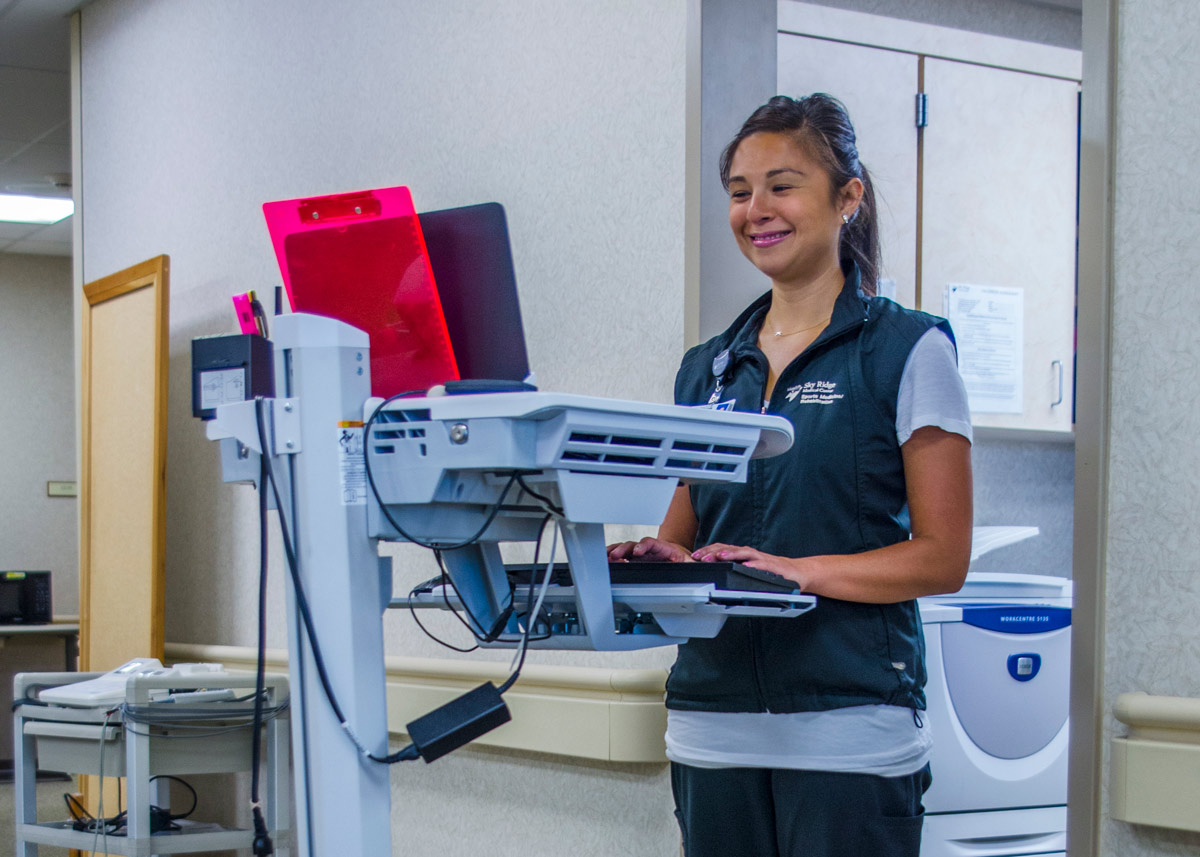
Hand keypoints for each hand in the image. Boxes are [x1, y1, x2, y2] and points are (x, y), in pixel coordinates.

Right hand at [607, 537, 693, 562]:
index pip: (651, 543)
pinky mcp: (634, 557)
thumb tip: (699, 565)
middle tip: (615, 556)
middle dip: (623, 549)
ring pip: (625, 548)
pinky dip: (612, 554)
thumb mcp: (690, 563)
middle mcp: (649, 548)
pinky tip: (604, 558)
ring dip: (615, 551)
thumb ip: (692, 564)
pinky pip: (621, 554)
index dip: (643, 547)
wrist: (680, 559)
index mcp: (663, 548)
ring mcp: (640, 552)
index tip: (637, 553)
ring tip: (607, 556)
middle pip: (634, 545)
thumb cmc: (684, 562)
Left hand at [691, 543, 807, 588]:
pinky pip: (763, 566)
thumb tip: (716, 571)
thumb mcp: (751, 570)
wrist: (799, 572)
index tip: (695, 556)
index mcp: (744, 556)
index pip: (723, 549)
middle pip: (730, 549)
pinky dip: (754, 565)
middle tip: (700, 556)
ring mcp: (763, 560)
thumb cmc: (774, 572)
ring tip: (720, 557)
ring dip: (731, 555)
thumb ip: (737, 568)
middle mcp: (752, 555)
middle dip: (714, 552)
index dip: (708, 551)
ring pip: (744, 554)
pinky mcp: (775, 568)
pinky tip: (746, 566)